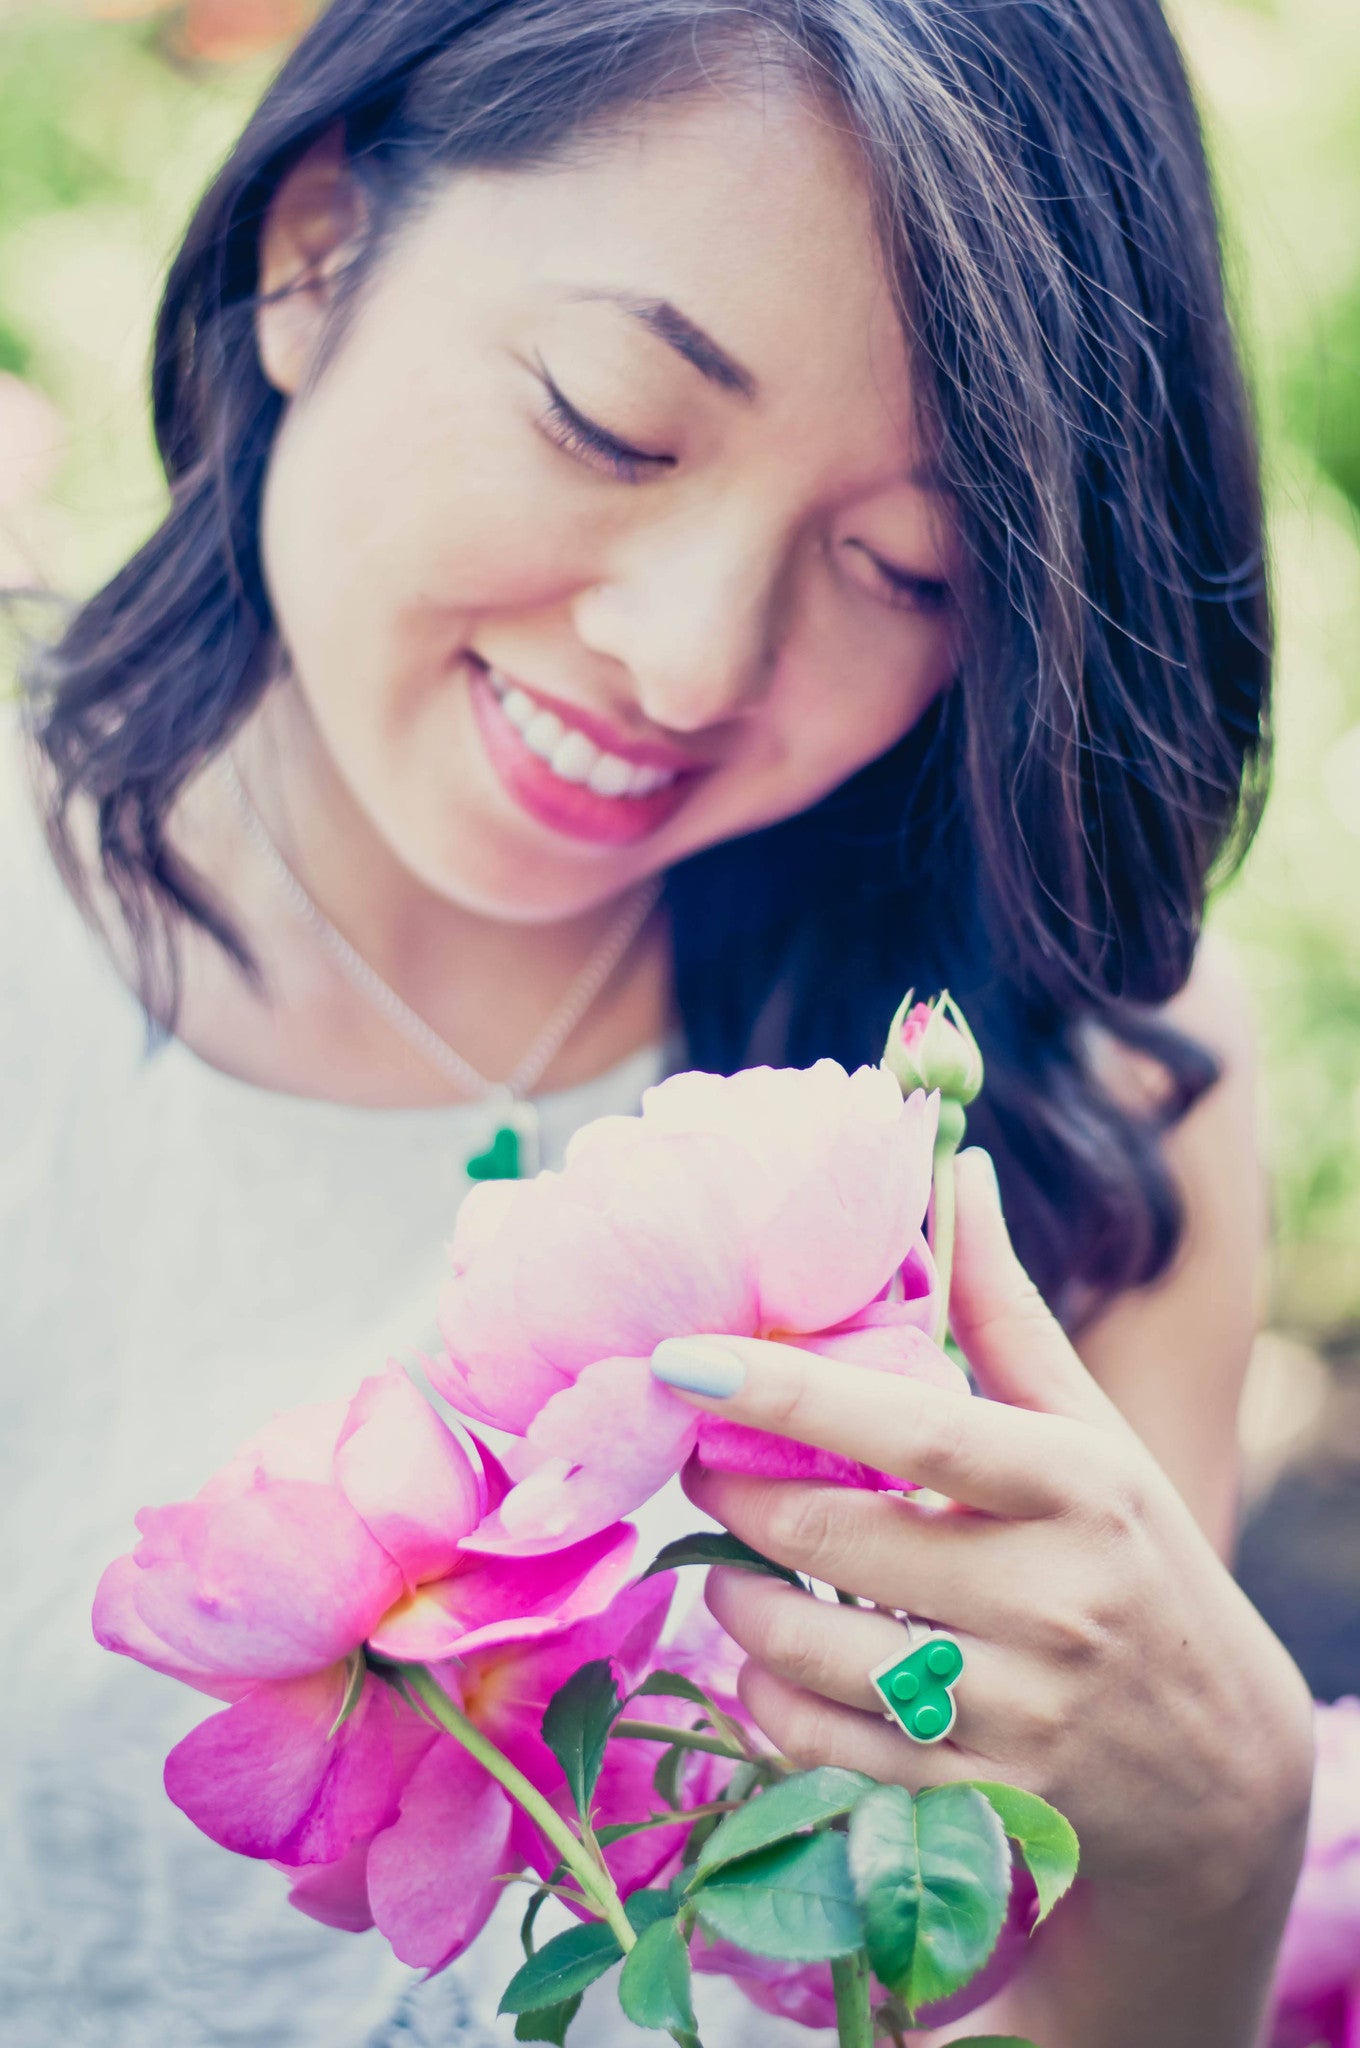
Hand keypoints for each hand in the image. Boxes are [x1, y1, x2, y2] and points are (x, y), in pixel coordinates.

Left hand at [661, 1150, 1312, 1914]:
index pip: (914, 1427)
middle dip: (730, 1494)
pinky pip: (821, 1746)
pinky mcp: (979, 1805)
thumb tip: (953, 1171)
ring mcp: (1018, 1714)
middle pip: (832, 1538)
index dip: (788, 1390)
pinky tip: (773, 1662)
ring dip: (738, 1601)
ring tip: (733, 1565)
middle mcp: (1055, 1601)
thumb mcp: (1091, 1440)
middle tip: (697, 1461)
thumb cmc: (1136, 1568)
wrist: (1220, 1774)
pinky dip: (768, 1697)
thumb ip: (1007, 1316)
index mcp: (1080, 1488)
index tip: (681, 1357)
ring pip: (809, 1652)